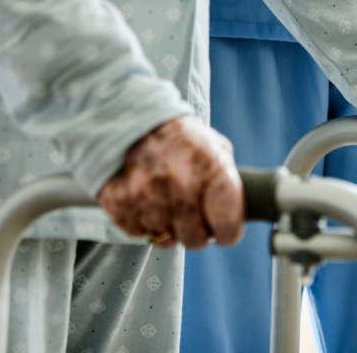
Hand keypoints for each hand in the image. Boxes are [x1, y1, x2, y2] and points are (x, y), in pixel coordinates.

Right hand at [97, 116, 243, 249]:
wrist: (135, 116)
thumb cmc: (181, 137)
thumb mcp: (215, 147)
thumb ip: (227, 181)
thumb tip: (236, 213)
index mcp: (211, 168)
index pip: (228, 226)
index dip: (228, 232)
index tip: (224, 230)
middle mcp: (180, 184)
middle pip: (195, 239)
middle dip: (197, 232)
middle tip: (192, 216)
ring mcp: (147, 195)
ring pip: (166, 239)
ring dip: (169, 227)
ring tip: (167, 203)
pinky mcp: (120, 202)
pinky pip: (139, 233)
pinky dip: (144, 223)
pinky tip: (146, 202)